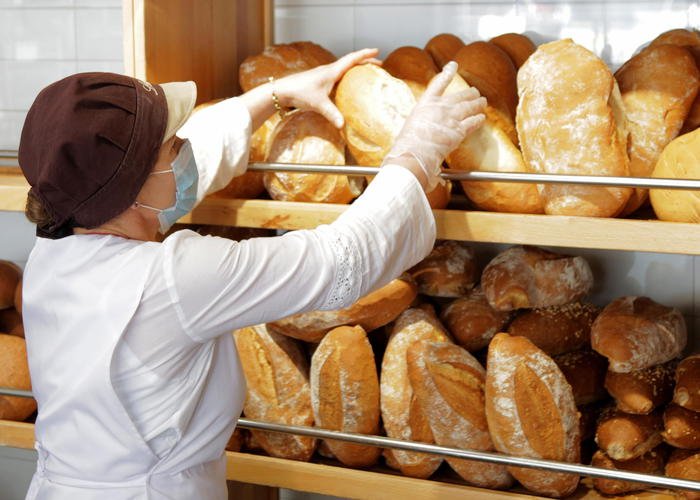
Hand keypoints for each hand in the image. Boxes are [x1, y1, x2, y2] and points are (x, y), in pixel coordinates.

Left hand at [273, 48, 379, 127]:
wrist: (282, 91)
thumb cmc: (299, 93)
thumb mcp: (318, 104)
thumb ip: (331, 114)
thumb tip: (343, 125)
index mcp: (331, 71)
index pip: (352, 59)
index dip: (365, 55)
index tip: (377, 51)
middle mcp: (329, 71)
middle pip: (350, 62)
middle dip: (364, 62)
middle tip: (378, 64)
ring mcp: (324, 76)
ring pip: (344, 69)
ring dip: (355, 69)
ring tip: (366, 73)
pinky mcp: (319, 82)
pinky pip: (337, 76)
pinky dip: (346, 77)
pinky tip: (347, 86)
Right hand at [383, 61, 486, 190]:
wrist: (413, 153)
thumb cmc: (407, 143)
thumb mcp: (411, 124)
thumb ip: (422, 119)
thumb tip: (426, 123)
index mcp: (425, 103)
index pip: (439, 83)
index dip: (448, 73)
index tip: (453, 65)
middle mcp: (440, 107)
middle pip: (460, 96)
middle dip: (470, 93)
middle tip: (475, 92)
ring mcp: (451, 118)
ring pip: (470, 107)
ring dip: (478, 104)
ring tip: (483, 102)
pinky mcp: (459, 131)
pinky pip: (473, 122)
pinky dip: (478, 119)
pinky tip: (482, 118)